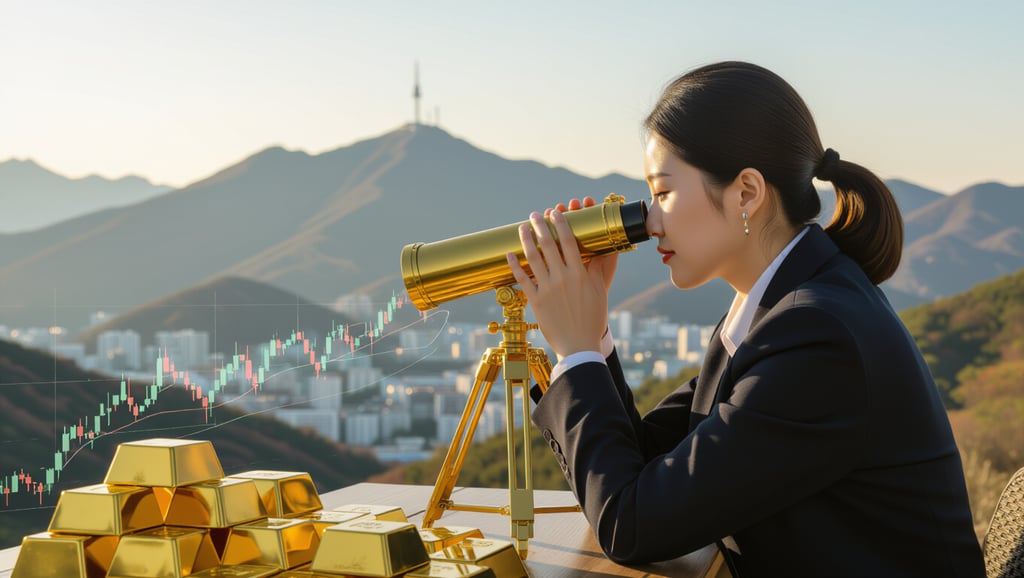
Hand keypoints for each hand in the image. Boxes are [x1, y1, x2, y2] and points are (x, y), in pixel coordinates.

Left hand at [507, 202, 610, 357]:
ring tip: (521, 228)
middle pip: (549, 245)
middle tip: (535, 215)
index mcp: (579, 274)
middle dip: (540, 226)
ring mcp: (547, 289)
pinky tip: (508, 254)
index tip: (556, 212)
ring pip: (533, 259)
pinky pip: (522, 280)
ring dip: (526, 241)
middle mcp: (562, 278)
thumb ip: (596, 270)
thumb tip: (598, 251)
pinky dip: (514, 266)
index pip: (569, 242)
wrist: (578, 346)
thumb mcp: (599, 292)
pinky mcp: (535, 301)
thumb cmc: (592, 320)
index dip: (561, 224)